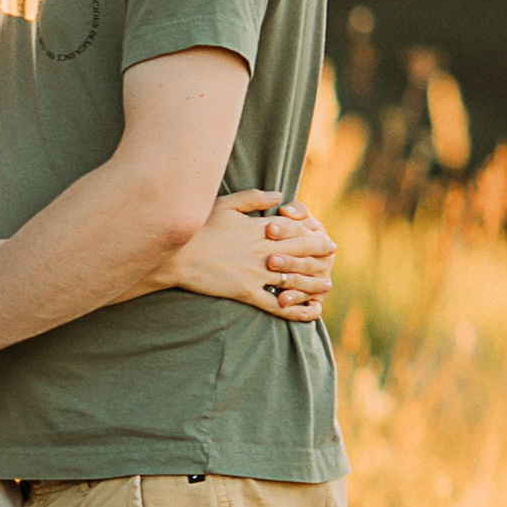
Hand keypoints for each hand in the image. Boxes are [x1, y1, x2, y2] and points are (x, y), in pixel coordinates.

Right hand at [164, 189, 335, 318]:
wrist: (173, 256)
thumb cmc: (196, 228)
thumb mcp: (224, 204)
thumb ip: (253, 197)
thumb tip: (279, 195)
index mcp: (259, 228)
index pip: (295, 229)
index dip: (312, 232)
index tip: (322, 234)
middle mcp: (263, 250)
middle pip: (302, 251)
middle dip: (321, 253)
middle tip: (333, 254)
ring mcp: (256, 273)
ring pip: (295, 278)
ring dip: (314, 282)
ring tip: (326, 284)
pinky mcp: (246, 292)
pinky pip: (276, 303)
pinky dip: (294, 309)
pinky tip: (308, 311)